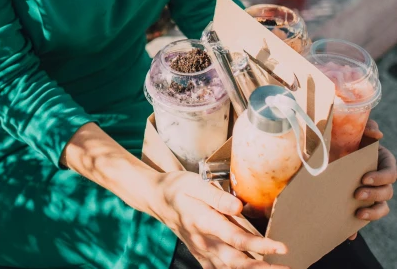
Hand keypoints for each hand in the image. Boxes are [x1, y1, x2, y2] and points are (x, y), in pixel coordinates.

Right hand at [151, 170, 288, 268]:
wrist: (158, 200)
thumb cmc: (179, 188)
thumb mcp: (195, 184)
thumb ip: (216, 196)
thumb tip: (239, 207)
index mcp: (204, 222)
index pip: (237, 238)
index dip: (260, 245)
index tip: (281, 247)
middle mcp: (205, 242)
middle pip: (237, 261)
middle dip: (263, 267)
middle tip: (286, 266)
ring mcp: (203, 252)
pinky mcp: (202, 256)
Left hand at [348, 120, 395, 239]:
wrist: (330, 151)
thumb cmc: (346, 139)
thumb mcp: (355, 131)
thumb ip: (367, 126)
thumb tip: (377, 132)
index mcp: (382, 162)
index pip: (391, 173)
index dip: (381, 177)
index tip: (365, 178)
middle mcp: (381, 180)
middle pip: (387, 192)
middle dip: (374, 194)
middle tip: (357, 193)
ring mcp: (373, 193)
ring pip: (382, 208)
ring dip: (372, 212)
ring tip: (358, 212)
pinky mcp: (363, 205)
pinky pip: (366, 219)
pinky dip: (358, 228)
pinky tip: (350, 233)